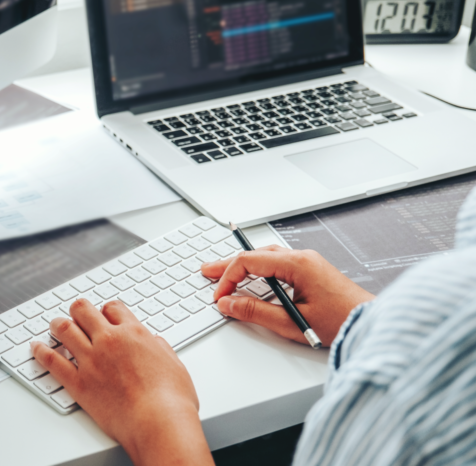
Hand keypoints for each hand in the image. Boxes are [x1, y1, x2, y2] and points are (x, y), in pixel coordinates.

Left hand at [31, 299, 211, 465]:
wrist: (158, 423)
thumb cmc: (171, 400)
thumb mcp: (174, 364)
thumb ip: (159, 349)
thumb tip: (153, 342)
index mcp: (134, 334)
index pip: (113, 308)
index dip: (107, 310)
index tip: (104, 314)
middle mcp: (109, 341)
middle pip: (84, 311)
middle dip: (78, 310)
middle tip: (75, 313)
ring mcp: (91, 361)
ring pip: (65, 330)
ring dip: (57, 324)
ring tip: (54, 324)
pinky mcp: (79, 383)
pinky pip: (53, 362)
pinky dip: (42, 352)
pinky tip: (36, 347)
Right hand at [201, 245, 374, 346]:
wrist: (373, 325)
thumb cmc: (342, 322)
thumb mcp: (292, 322)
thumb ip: (256, 312)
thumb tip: (229, 304)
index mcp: (297, 264)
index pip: (249, 262)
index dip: (228, 278)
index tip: (218, 296)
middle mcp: (302, 258)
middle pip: (255, 255)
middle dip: (228, 265)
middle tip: (207, 272)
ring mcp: (308, 263)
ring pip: (266, 257)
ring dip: (243, 266)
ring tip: (224, 274)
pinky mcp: (312, 271)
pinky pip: (278, 263)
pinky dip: (259, 269)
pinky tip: (251, 278)